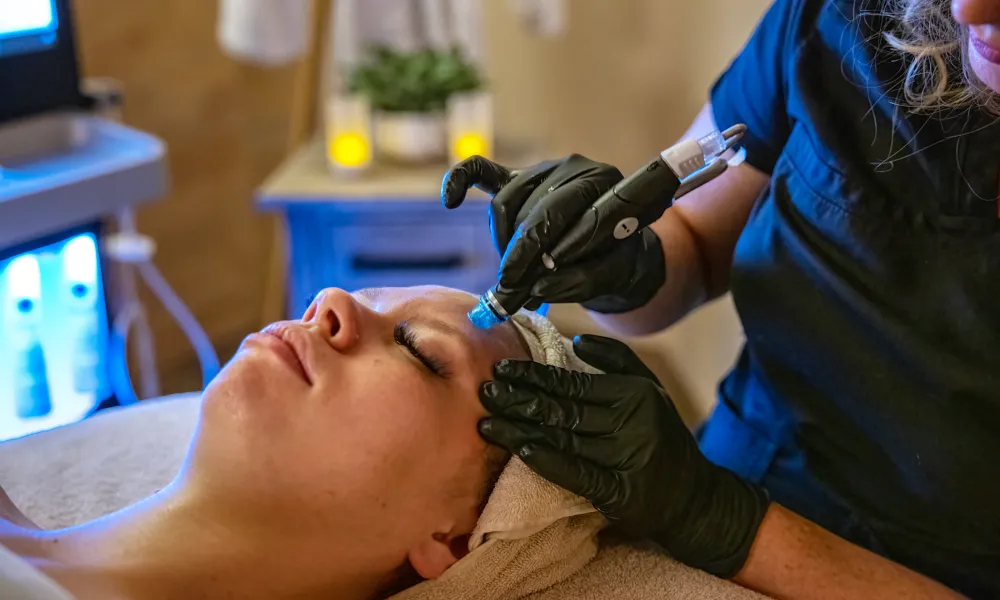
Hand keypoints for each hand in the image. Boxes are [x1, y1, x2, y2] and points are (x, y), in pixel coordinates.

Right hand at [441, 155, 665, 313]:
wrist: (616, 243)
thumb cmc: (616, 258)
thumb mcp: (613, 275)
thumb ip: (582, 281)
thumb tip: (538, 288)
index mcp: (605, 185)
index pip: (566, 215)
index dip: (543, 252)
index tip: (527, 285)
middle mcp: (575, 168)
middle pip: (533, 209)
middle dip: (519, 254)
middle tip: (510, 289)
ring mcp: (544, 169)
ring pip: (508, 203)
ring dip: (505, 242)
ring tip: (514, 272)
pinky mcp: (519, 176)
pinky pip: (482, 171)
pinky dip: (461, 181)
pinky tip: (449, 201)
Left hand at [477, 334, 769, 577]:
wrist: (693, 496)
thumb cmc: (661, 436)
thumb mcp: (650, 390)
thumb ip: (616, 360)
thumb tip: (575, 340)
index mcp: (633, 394)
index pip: (573, 383)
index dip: (535, 376)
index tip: (503, 369)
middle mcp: (630, 423)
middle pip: (563, 409)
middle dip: (519, 399)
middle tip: (485, 390)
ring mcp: (625, 458)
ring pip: (562, 439)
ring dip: (520, 430)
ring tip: (486, 421)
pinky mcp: (619, 492)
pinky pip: (576, 473)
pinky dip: (548, 461)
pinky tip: (521, 451)